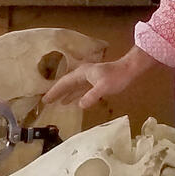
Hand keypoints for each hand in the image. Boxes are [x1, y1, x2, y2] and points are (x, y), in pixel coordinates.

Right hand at [43, 46, 158, 109]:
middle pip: (66, 83)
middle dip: (56, 92)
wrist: (129, 70)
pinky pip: (79, 89)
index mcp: (82, 73)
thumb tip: (79, 105)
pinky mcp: (94, 82)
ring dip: (64, 93)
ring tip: (55, 102)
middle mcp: (83, 74)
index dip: (55, 91)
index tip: (45, 99)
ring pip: (72, 86)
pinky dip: (73, 95)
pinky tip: (71, 101)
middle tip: (46, 101)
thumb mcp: (103, 87)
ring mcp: (88, 78)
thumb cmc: (116, 77)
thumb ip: (91, 96)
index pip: (64, 82)